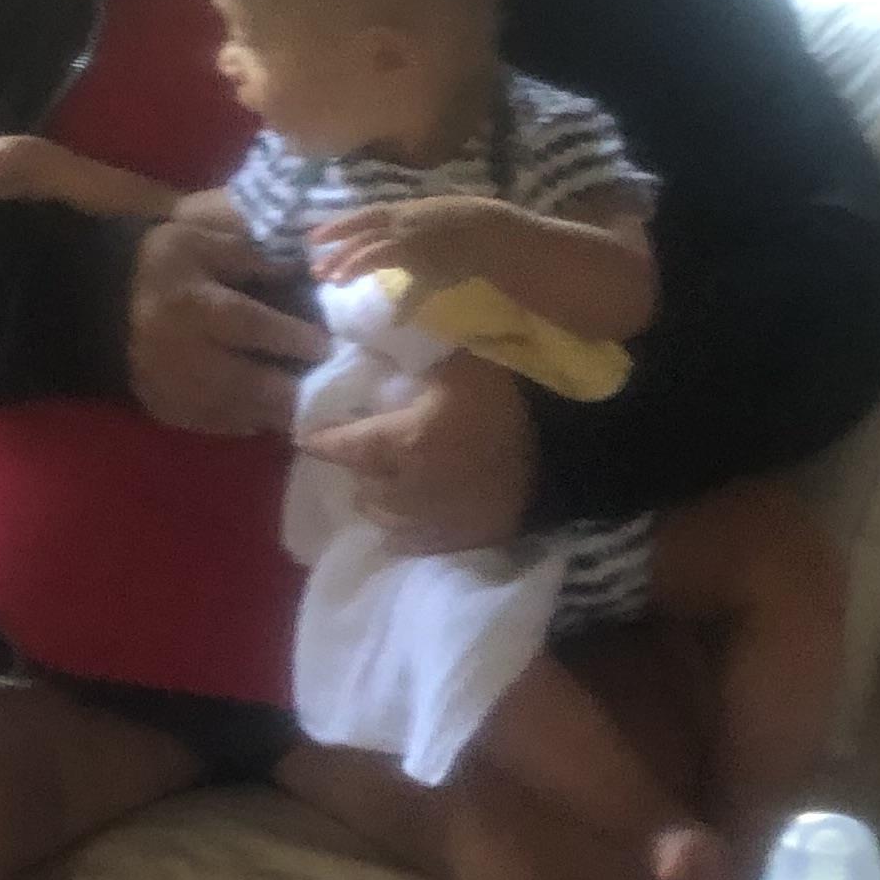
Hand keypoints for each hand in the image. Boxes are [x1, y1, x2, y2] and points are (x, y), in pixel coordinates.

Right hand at [129, 194, 328, 435]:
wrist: (92, 303)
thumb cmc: (155, 265)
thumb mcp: (198, 243)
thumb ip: (249, 257)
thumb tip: (303, 269)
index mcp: (192, 306)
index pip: (250, 325)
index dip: (292, 338)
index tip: (328, 346)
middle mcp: (183, 354)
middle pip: (247, 382)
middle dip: (292, 391)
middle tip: (332, 393)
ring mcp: (171, 389)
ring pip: (235, 412)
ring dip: (275, 414)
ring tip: (312, 411)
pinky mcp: (164, 409)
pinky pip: (213, 425)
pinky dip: (246, 423)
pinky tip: (271, 417)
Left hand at [303, 351, 534, 553]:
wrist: (571, 454)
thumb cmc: (513, 399)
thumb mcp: (461, 361)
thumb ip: (416, 353)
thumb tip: (375, 337)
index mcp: (404, 442)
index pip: (344, 445)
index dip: (323, 439)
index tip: (308, 435)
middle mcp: (409, 489)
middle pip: (363, 487)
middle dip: (357, 470)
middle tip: (359, 452)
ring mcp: (436, 521)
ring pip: (385, 518)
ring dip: (379, 500)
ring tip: (383, 483)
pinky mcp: (463, 540)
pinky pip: (417, 542)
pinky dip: (405, 529)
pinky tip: (407, 517)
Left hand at [307, 193, 509, 293]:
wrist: (491, 230)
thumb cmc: (461, 220)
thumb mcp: (426, 215)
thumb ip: (404, 226)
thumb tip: (387, 232)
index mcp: (401, 211)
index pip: (361, 217)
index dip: (336, 227)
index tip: (311, 238)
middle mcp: (402, 225)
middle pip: (360, 238)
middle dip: (336, 253)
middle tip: (315, 270)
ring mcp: (413, 245)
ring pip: (374, 254)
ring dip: (353, 267)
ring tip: (335, 282)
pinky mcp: (431, 268)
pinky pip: (413, 290)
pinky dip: (404, 308)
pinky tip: (393, 321)